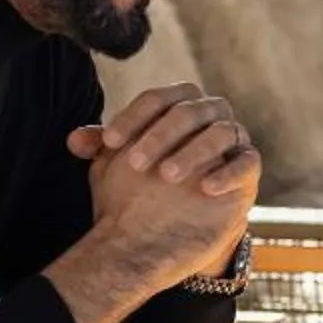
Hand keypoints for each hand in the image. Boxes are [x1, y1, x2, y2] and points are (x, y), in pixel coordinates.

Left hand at [67, 83, 258, 284]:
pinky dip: (229, 172)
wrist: (171, 224)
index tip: (108, 142)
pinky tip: (206, 188)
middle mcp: (209, 114)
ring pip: (220, 132)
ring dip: (193, 151)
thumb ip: (99, 149)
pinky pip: (247, 162)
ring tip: (167, 176)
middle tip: (135, 164)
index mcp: (177, 104)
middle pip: (188, 111)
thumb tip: (74, 140)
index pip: (157, 99)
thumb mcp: (116, 166)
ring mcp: (233, 139)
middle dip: (160, 134)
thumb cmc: (144, 185)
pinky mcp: (248, 168)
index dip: (132, 117)